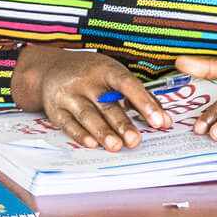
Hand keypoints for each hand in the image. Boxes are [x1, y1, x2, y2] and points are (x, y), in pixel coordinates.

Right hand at [16, 46, 170, 150]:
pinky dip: (81, 135)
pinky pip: (69, 124)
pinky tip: (92, 144)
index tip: (158, 120)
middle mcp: (87, 81)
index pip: (128, 84)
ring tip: (116, 146)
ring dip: (103, 132)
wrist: (51, 69)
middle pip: (107, 104)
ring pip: (88, 116)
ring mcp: (70, 95)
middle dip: (122, 124)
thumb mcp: (116, 75)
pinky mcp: (56, 110)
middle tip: (135, 141)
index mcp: (107, 69)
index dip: (144, 102)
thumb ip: (142, 97)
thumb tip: (165, 120)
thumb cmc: (93, 74)